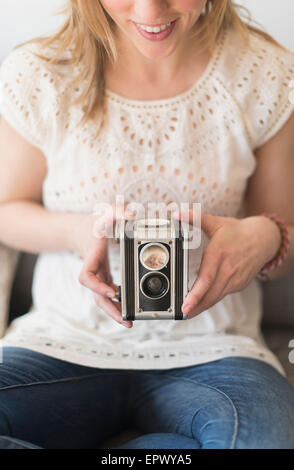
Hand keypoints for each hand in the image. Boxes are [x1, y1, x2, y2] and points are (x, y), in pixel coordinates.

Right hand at [74, 203, 135, 327]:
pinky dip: (117, 303)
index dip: (97, 286)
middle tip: (125, 320)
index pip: (87, 277)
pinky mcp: (104, 278)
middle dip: (110, 309)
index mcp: (92, 257)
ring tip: (129, 322)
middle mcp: (93, 270)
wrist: (81, 231)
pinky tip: (127, 310)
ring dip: (114, 311)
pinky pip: (108, 294)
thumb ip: (118, 212)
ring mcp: (98, 276)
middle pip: (96, 296)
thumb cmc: (94, 223)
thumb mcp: (106, 213)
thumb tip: (132, 216)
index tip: (112, 291)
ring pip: (102, 299)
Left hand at [172, 210, 280, 318]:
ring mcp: (235, 278)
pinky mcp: (239, 284)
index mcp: (219, 254)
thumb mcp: (216, 222)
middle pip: (210, 294)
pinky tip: (202, 303)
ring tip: (189, 312)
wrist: (264, 239)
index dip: (195, 295)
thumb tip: (176, 214)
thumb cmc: (238, 231)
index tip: (185, 305)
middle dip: (195, 307)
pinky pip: (223, 295)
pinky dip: (212, 300)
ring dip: (202, 306)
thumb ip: (195, 218)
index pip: (205, 279)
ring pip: (216, 298)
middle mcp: (228, 269)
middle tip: (182, 313)